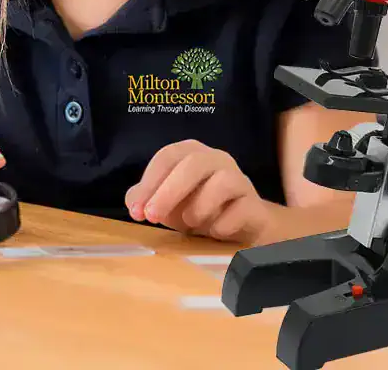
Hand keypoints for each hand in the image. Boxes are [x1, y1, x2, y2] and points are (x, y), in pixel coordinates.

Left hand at [125, 140, 271, 242]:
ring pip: (222, 182)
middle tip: (152, 217)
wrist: (240, 225)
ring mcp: (238, 178)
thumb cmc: (197, 208)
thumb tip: (133, 201)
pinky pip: (239, 211)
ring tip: (190, 224)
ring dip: (199, 208)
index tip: (137, 212)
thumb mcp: (167, 202)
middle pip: (193, 164)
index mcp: (191, 153)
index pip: (167, 157)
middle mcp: (216, 158)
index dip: (149, 183)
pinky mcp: (254, 203)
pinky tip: (215, 233)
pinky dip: (222, 225)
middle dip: (168, 192)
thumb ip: (147, 198)